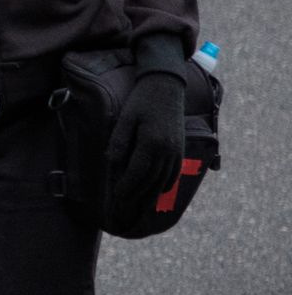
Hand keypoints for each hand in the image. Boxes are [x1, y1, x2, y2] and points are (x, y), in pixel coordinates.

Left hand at [106, 70, 184, 215]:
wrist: (167, 87)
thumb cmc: (142, 100)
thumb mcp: (126, 118)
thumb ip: (120, 142)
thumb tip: (112, 164)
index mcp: (152, 142)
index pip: (138, 172)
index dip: (127, 186)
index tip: (116, 197)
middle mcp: (168, 151)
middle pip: (151, 181)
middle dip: (136, 195)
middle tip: (123, 207)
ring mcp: (177, 152)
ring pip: (163, 181)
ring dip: (149, 195)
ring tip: (136, 204)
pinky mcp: (181, 150)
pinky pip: (173, 174)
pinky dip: (163, 186)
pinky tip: (155, 192)